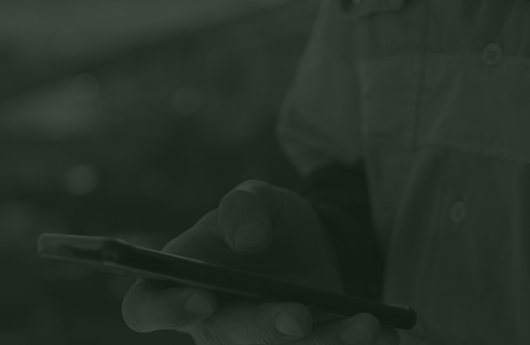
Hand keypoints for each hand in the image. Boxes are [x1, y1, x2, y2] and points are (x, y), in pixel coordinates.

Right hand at [122, 180, 398, 343]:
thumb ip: (244, 206)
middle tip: (296, 315)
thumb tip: (246, 239)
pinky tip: (383, 331)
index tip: (201, 297)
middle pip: (229, 339)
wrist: (316, 247)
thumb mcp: (257, 198)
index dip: (166, 309)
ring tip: (364, 323)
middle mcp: (215, 326)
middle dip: (265, 329)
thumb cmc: (267, 224)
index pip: (146, 308)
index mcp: (182, 285)